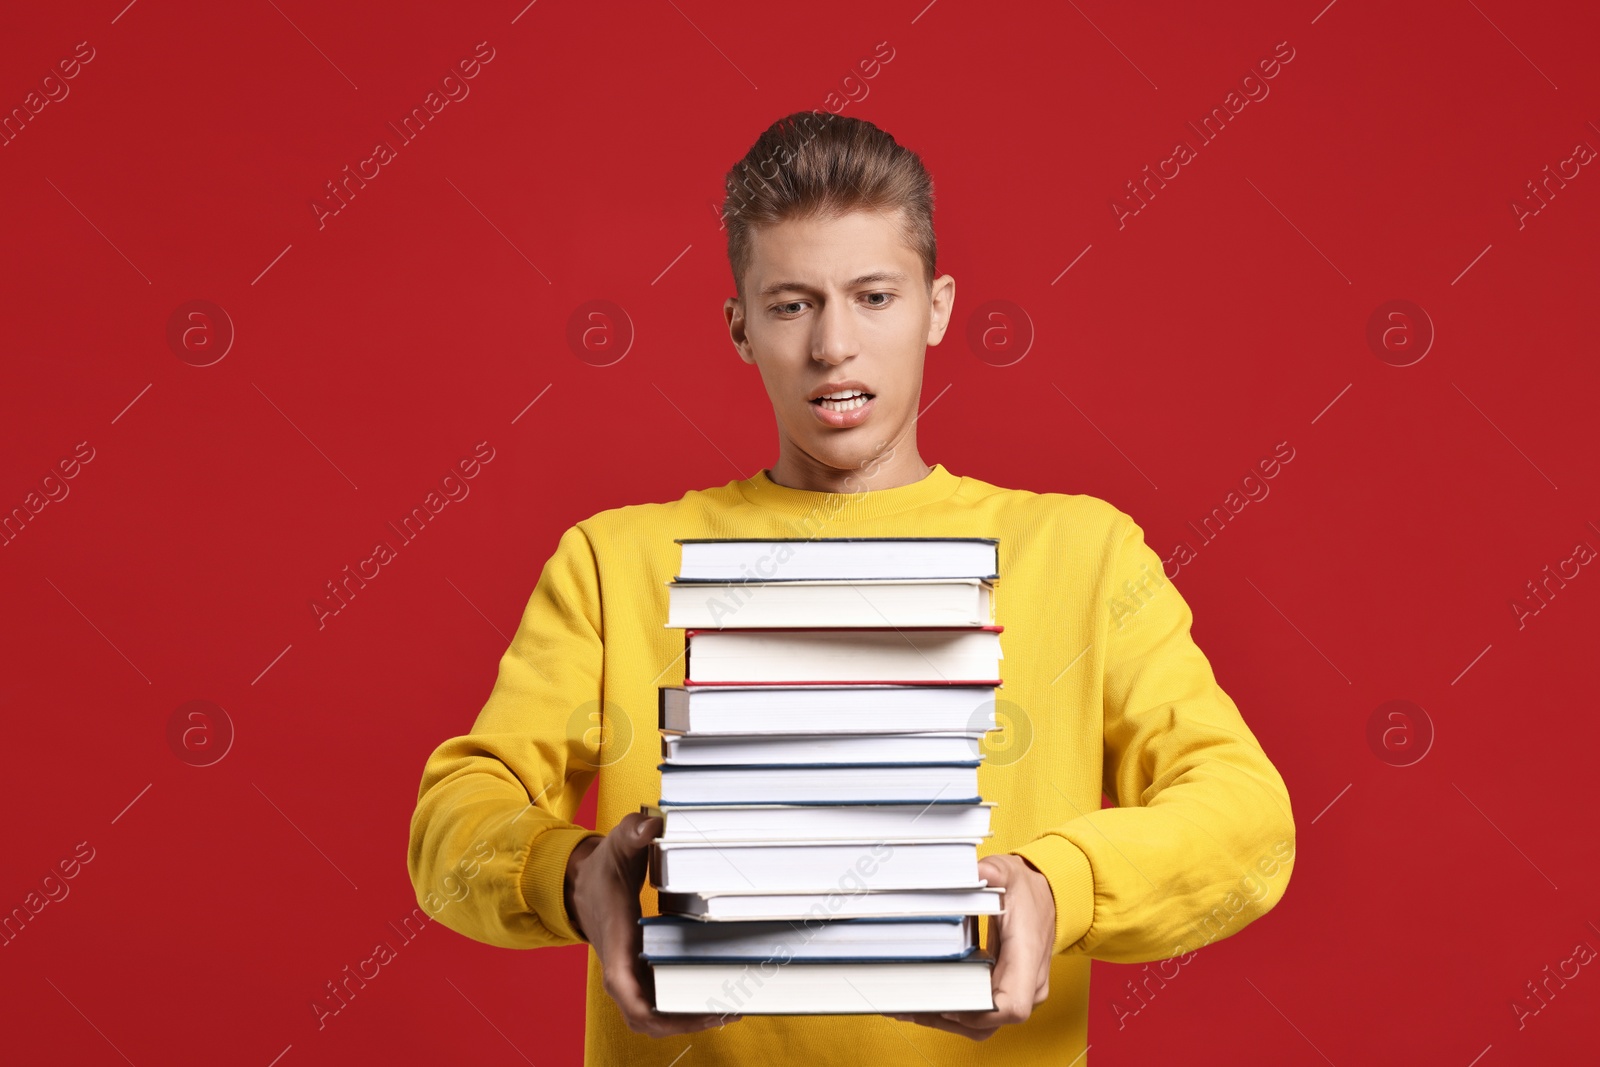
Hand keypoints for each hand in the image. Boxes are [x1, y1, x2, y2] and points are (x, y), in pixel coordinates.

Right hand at [566, 812, 738, 1036]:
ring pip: (653, 1017)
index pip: (626, 989)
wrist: (581, 886)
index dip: (654, 1009)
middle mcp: (620, 968)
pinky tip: (715, 1001)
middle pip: (645, 1017)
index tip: (689, 1011)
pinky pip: (659, 1005)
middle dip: (683, 1022)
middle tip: (727, 1012)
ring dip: (687, 1020)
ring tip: (730, 1011)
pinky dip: (683, 1010)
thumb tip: (651, 824)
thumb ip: (633, 832)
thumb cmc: (603, 869)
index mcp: (615, 943)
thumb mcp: (617, 845)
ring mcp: (629, 975)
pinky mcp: (638, 974)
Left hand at [888, 853, 1054, 1039]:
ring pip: (983, 1023)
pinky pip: (982, 1012)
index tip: (946, 1002)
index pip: (1011, 1005)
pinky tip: (928, 999)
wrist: (1050, 896)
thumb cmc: (1028, 889)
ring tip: (911, 1006)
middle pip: (988, 1021)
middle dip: (948, 1017)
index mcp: (1028, 958)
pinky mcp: (1007, 990)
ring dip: (947, 1019)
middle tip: (910, 1003)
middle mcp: (1028, 983)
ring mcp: (1019, 990)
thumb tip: (976, 872)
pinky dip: (955, 1010)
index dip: (977, 1011)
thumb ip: (994, 872)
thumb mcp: (1009, 873)